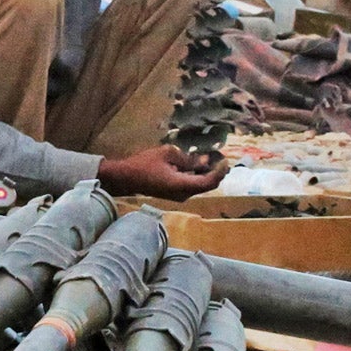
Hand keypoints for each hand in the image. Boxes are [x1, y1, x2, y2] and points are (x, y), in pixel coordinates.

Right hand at [97, 144, 227, 199]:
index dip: (220, 171)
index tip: (224, 159)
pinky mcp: (175, 193)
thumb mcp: (167, 154)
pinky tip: (196, 163)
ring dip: (206, 172)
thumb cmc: (144, 164)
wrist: (126, 178)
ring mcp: (179, 196)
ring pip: (200, 185)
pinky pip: (192, 185)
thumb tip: (204, 161)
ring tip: (209, 156)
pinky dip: (197, 174)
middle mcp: (184, 194)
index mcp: (182, 185)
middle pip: (207, 185)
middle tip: (219, 156)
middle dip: (215, 171)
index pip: (209, 182)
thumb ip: (187, 158)